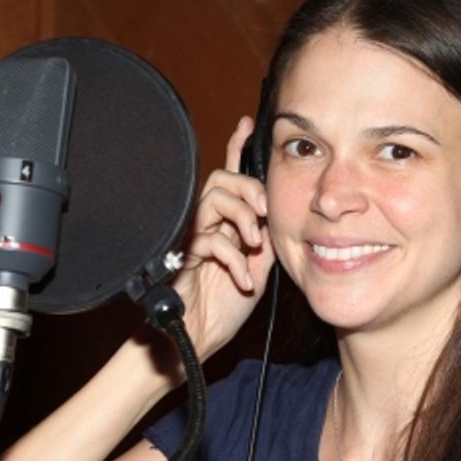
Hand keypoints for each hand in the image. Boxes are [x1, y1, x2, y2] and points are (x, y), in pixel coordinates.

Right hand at [173, 116, 274, 359]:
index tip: (247, 124)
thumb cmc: (223, 306)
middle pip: (221, 180)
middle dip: (248, 190)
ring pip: (214, 199)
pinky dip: (233, 259)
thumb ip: (264, 237)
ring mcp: (192, 237)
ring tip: (254, 245)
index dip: (236, 147)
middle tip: (264, 214)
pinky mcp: (182, 256)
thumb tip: (277, 215)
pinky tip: (242, 280)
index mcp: (224, 223)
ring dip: (241, 218)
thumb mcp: (257, 266)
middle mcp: (205, 224)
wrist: (198, 337)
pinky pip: (209, 238)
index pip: (230, 176)